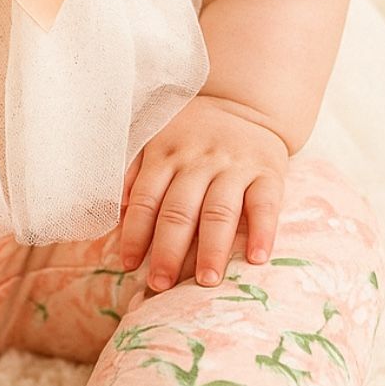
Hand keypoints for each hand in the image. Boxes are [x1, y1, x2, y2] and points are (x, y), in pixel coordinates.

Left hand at [120, 94, 288, 288]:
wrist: (244, 101)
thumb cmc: (191, 132)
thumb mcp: (156, 139)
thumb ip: (134, 172)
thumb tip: (117, 210)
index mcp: (166, 153)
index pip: (146, 199)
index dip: (135, 233)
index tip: (128, 265)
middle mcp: (198, 160)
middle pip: (180, 210)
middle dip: (168, 250)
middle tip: (160, 285)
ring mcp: (234, 166)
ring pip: (219, 211)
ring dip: (213, 249)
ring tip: (207, 281)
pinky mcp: (267, 172)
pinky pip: (265, 204)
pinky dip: (262, 232)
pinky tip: (256, 259)